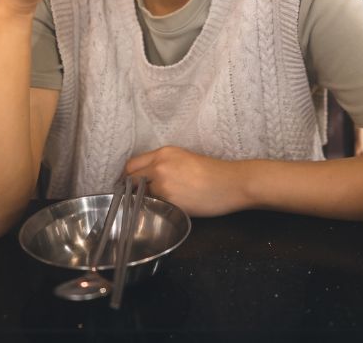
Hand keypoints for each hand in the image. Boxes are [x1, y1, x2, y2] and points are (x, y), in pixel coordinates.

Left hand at [124, 146, 250, 216]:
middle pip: (130, 180)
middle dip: (133, 189)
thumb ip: (163, 165)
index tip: (132, 184)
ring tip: (163, 202)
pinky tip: (171, 207)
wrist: (231, 183)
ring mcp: (162, 185)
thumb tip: (145, 177)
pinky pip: (154, 207)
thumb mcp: (184, 158)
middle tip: (141, 197)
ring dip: (147, 200)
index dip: (130, 176)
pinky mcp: (169, 201)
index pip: (131, 165)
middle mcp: (159, 166)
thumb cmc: (213, 172)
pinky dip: (158, 208)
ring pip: (141, 196)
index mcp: (163, 153)